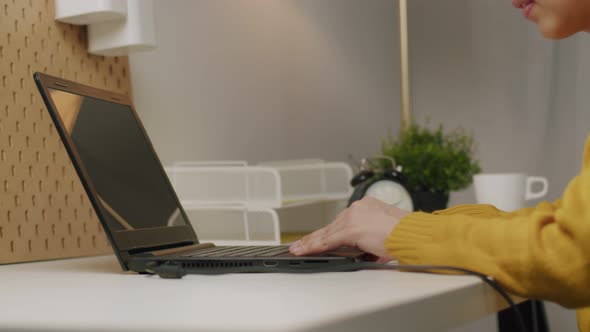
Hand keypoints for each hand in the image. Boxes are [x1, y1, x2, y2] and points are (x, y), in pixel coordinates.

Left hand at [289, 196, 410, 261]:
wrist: (414, 234)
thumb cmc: (407, 236)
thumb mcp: (385, 234)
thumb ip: (370, 239)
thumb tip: (364, 251)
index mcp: (368, 205)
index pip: (343, 221)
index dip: (328, 232)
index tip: (317, 237)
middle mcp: (358, 207)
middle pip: (332, 226)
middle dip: (315, 238)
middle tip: (300, 245)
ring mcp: (353, 217)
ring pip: (327, 233)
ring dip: (311, 242)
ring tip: (297, 249)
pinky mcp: (351, 229)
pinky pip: (328, 240)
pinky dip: (314, 246)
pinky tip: (304, 250)